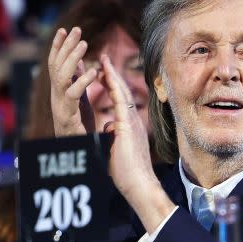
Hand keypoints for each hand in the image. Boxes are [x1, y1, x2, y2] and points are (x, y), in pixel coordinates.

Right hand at [47, 27, 96, 135]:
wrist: (78, 155)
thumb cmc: (79, 131)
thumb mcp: (80, 101)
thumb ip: (79, 82)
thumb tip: (82, 62)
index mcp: (60, 93)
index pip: (56, 64)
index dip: (59, 47)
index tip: (64, 29)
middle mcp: (56, 97)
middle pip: (56, 66)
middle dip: (65, 46)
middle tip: (75, 29)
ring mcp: (59, 107)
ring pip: (61, 77)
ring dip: (71, 59)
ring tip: (84, 43)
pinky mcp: (66, 117)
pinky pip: (72, 96)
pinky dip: (83, 82)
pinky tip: (94, 72)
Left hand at [99, 54, 174, 230]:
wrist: (139, 185)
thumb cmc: (127, 173)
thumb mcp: (116, 148)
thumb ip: (112, 135)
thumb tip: (107, 127)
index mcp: (129, 126)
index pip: (120, 100)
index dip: (112, 85)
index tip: (104, 72)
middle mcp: (132, 120)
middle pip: (122, 91)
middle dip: (111, 73)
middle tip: (103, 57)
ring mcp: (131, 122)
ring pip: (121, 92)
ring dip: (111, 74)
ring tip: (103, 59)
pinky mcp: (127, 126)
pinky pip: (119, 100)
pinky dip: (112, 85)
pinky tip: (105, 73)